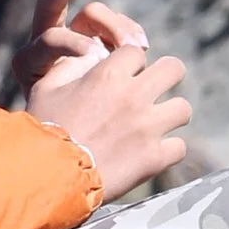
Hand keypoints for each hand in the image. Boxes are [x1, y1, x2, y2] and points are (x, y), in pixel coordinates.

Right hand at [13, 0, 188, 201]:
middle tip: (155, 90)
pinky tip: (153, 152)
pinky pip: (179, 146)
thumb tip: (90, 55)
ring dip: (170, 114)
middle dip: (166, 76)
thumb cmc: (45, 130)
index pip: (136, 52)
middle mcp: (133, 96)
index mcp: (107, 75)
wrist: (50, 177)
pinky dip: (168, 150)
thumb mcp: (46, 88)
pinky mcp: (155, 157)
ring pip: (183, 108)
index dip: (131, 62)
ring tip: (157, 123)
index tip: (124, 75)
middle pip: (174, 68)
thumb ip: (70, 66)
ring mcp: (148, 127)